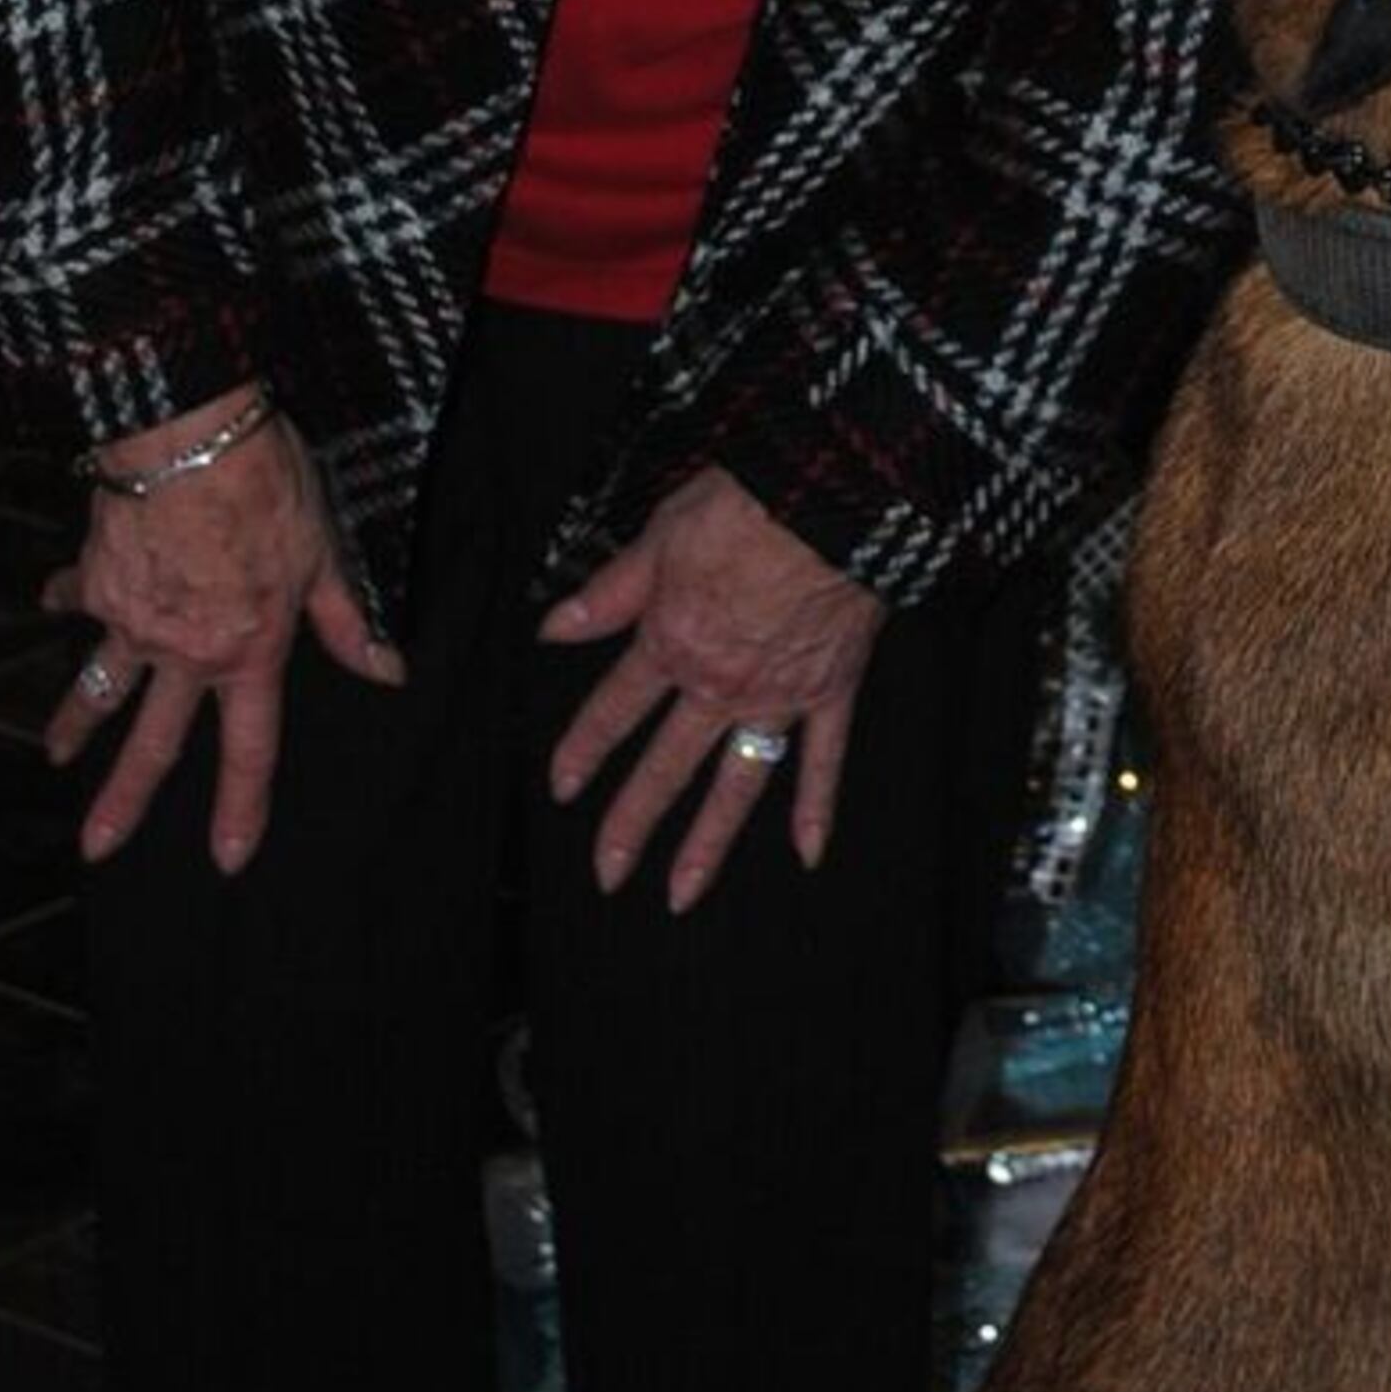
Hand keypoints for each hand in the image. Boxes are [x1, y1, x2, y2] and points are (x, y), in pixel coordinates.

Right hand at [41, 403, 401, 875]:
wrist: (188, 439)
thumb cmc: (268, 490)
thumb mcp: (324, 556)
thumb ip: (348, 622)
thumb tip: (388, 673)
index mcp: (247, 652)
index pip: (249, 748)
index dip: (241, 806)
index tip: (227, 858)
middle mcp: (184, 652)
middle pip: (153, 744)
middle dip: (124, 801)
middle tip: (96, 848)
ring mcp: (131, 620)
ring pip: (99, 687)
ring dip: (75, 723)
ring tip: (56, 754)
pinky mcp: (95, 580)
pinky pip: (79, 597)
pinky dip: (67, 596)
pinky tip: (54, 596)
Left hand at [541, 467, 884, 908]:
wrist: (836, 498)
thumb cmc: (749, 504)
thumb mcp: (661, 535)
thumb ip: (611, 592)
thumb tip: (554, 627)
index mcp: (672, 644)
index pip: (615, 710)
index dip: (583, 750)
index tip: (561, 787)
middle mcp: (719, 686)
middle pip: (665, 767)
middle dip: (631, 824)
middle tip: (607, 873)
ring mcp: (778, 698)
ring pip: (736, 784)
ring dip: (707, 842)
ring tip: (682, 893)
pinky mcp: (831, 692)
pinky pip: (823, 761)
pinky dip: (817, 807)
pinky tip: (808, 852)